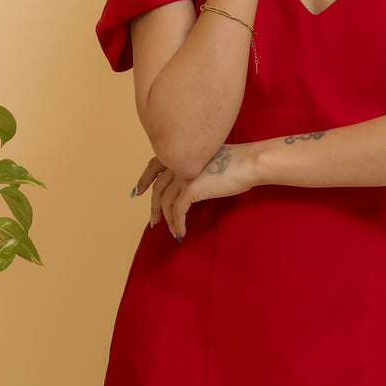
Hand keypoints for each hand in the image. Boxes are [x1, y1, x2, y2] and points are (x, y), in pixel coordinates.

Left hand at [132, 144, 260, 240]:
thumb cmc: (235, 163)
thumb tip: (188, 188)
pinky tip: (182, 232)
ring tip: (173, 232)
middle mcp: (177, 162)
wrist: (248, 163)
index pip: (154, 166)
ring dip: (167, 220)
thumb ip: (194, 169)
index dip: (144, 179)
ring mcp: (182, 174)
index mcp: (180, 153)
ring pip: (166, 202)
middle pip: (157, 188)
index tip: (138, 191)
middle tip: (153, 221)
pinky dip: (178, 224)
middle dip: (154, 207)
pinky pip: (177, 211)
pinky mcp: (190, 188)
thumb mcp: (208, 162)